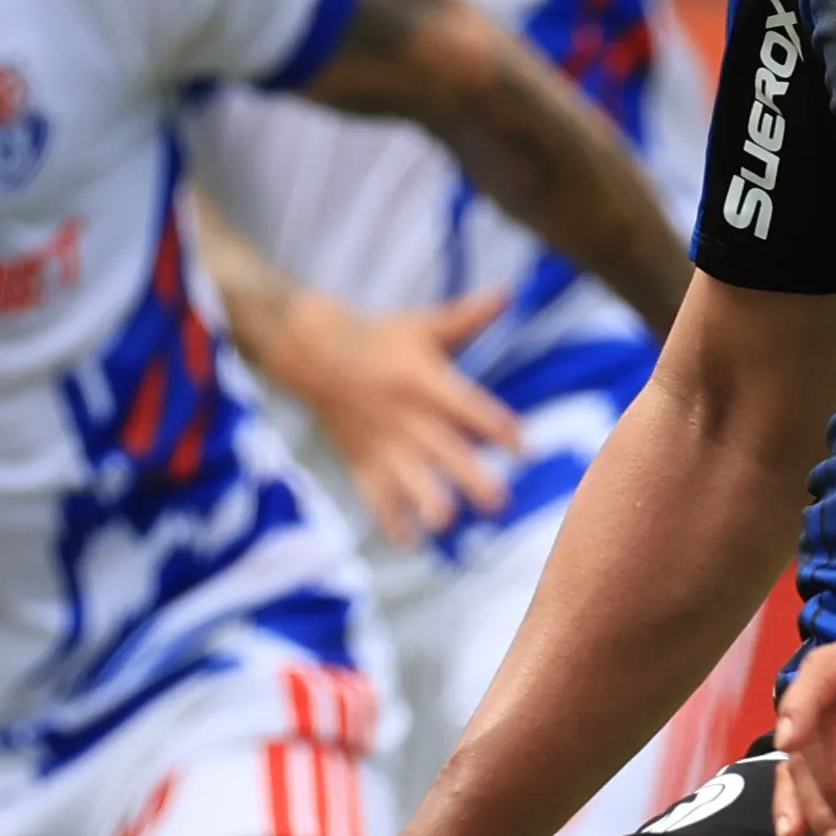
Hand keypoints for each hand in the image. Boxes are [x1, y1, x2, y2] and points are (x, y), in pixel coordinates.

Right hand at [240, 283, 522, 542]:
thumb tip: (509, 292)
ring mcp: (381, 443)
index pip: (466, 406)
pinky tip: (410, 543)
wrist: (312, 353)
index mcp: (424, 380)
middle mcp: (405, 416)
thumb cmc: (381, 339)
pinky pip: (373, 496)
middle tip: (499, 502)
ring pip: (407, 479)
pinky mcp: (361, 461)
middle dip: (469, 477)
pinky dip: (389, 520)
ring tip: (447, 525)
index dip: (495, 427)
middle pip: (442, 450)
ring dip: (426, 503)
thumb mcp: (423, 325)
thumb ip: (468, 317)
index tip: (523, 447)